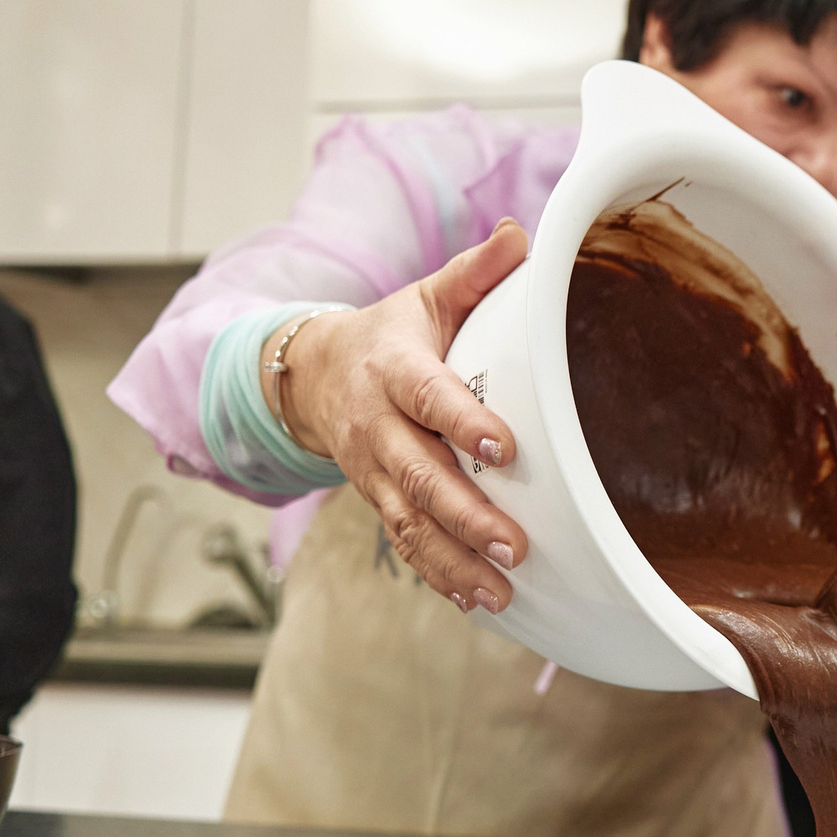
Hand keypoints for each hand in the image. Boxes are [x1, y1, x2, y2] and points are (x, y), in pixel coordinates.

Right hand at [270, 220, 530, 611]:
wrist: (312, 373)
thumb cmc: (391, 333)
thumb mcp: (428, 295)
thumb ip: (476, 273)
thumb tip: (525, 236)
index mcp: (394, 369)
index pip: (427, 395)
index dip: (461, 420)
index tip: (502, 446)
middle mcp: (377, 425)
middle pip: (417, 475)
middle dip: (464, 514)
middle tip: (512, 545)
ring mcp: (371, 470)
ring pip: (407, 522)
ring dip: (452, 562)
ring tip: (499, 591)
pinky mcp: (375, 499)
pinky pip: (403, 542)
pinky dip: (436, 575)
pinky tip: (477, 601)